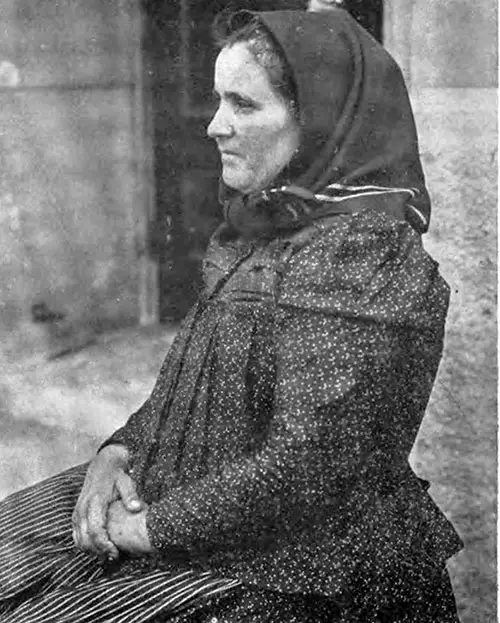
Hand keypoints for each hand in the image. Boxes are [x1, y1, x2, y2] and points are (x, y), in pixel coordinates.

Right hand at [72, 445, 143, 559]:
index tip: (115, 552)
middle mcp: (83, 508)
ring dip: (91, 550)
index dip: (104, 545)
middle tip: (113, 556)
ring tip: (107, 554)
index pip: (95, 531)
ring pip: (78, 539)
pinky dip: (84, 544)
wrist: (103, 463)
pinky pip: (76, 534)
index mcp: (95, 502)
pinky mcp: (76, 514)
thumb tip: (137, 508)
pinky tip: (98, 547)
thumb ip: (130, 495)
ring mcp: (77, 512)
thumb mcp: (126, 481)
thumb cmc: (116, 474)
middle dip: (98, 551)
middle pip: (85, 539)